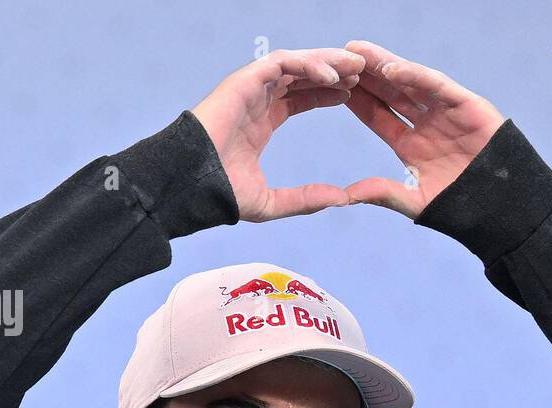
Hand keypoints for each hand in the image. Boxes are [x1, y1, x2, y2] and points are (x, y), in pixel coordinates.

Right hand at [189, 48, 365, 222]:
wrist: (191, 186)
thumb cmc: (220, 194)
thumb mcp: (272, 202)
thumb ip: (305, 199)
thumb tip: (341, 199)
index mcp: (262, 121)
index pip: (299, 96)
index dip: (325, 92)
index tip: (350, 93)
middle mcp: (256, 100)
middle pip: (300, 74)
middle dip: (332, 70)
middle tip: (361, 72)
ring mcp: (249, 88)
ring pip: (294, 63)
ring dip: (326, 61)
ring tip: (353, 68)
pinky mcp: (243, 81)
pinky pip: (281, 63)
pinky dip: (307, 65)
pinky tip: (331, 76)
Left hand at [340, 40, 506, 219]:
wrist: (501, 210)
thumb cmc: (461, 209)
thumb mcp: (414, 202)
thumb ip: (382, 193)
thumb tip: (345, 195)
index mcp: (413, 146)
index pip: (379, 117)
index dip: (358, 102)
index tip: (332, 87)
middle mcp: (428, 125)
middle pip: (391, 94)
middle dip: (367, 76)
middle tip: (339, 57)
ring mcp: (446, 113)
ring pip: (410, 82)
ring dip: (385, 65)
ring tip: (358, 51)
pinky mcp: (466, 105)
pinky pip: (437, 85)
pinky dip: (415, 76)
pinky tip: (391, 68)